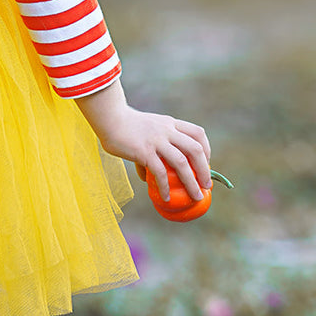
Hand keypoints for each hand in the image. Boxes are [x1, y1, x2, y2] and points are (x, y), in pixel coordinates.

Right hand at [75, 80, 210, 201]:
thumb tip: (148, 178)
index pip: (198, 133)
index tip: (205, 163)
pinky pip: (159, 172)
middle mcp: (167, 131)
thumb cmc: (123, 126)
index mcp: (170, 124)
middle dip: (204, 169)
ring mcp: (156, 141)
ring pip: (182, 162)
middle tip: (206, 185)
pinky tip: (166, 197)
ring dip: (191, 181)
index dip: (206, 149)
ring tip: (196, 196)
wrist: (109, 118)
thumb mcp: (145, 132)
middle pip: (195, 149)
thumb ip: (151, 151)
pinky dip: (165, 187)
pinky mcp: (144, 151)